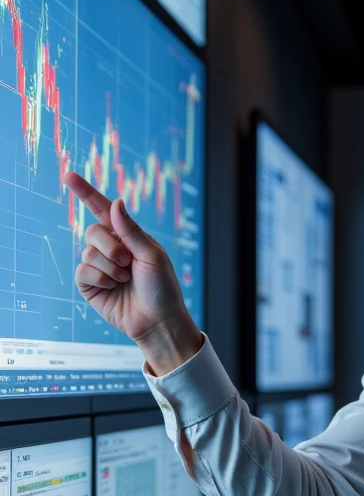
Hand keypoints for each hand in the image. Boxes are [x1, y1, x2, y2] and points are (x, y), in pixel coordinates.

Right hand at [64, 170, 202, 375]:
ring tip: (125, 279)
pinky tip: (114, 288)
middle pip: (93, 231)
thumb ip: (132, 231)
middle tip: (128, 263)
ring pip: (88, 252)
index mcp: (127, 236)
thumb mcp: (152, 255)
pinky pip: (83, 272)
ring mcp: (98, 266)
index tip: (68, 175)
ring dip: (110, 267)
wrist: (158, 320)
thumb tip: (115, 203)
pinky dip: (100, 279)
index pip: (102, 209)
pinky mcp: (89, 285)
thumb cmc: (162, 287)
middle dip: (111, 247)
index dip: (85, 192)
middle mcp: (110, 248)